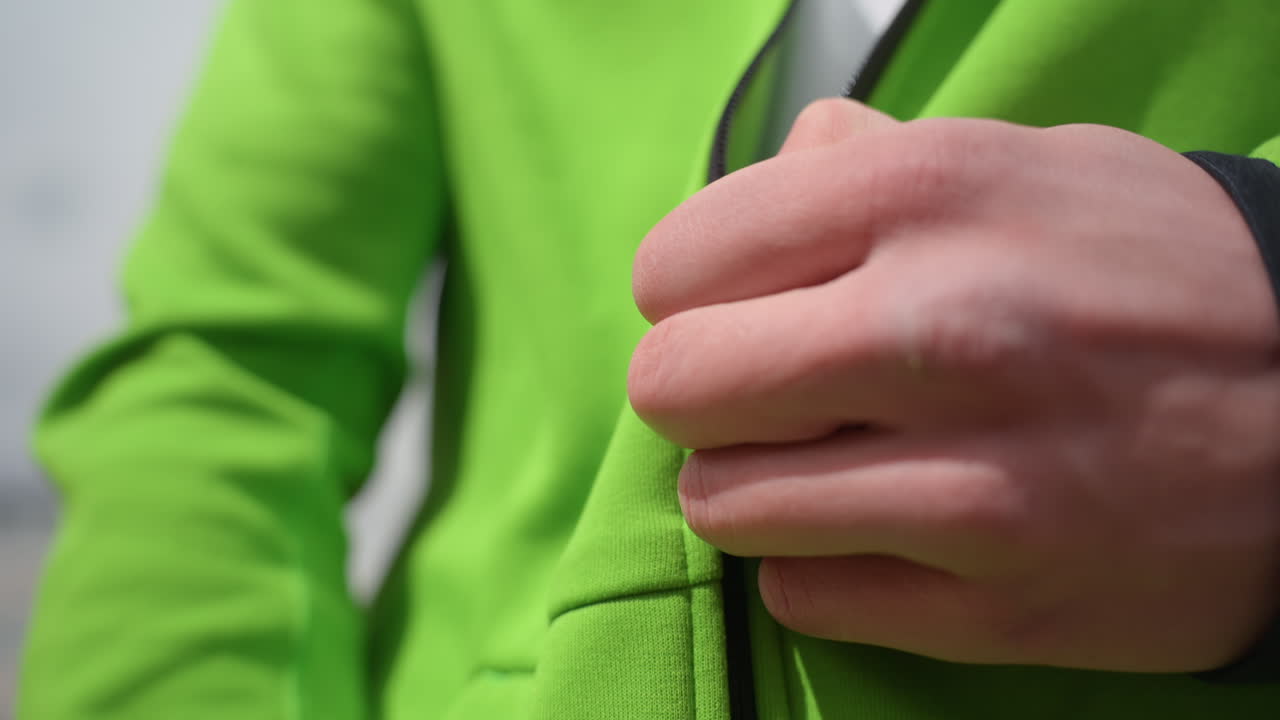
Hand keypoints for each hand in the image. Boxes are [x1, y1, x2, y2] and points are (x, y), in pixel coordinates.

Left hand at [628, 98, 1279, 671]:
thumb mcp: (1026, 164)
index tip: (734, 305)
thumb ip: (876, 161)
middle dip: (700, 389)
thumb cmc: (1154, 274)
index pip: (677, 264)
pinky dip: (815, 563)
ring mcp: (975, 484)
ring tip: (823, 460)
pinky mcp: (999, 606)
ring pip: (720, 504)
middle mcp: (942, 331)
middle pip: (674, 384)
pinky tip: (879, 526)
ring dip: (751, 484)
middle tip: (761, 389)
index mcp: (929, 194)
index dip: (689, 291)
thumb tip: (776, 166)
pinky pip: (801, 594)